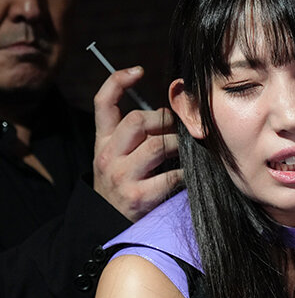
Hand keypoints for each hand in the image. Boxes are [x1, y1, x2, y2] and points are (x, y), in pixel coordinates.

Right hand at [93, 66, 181, 221]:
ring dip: (177, 144)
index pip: (103, 103)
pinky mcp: (139, 197)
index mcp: (102, 143)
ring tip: (186, 148)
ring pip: (156, 145)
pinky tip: (189, 173)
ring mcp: (122, 177)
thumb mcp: (116, 160)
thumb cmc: (121, 189)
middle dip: (165, 119)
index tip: (138, 70)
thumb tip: (171, 113)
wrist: (105, 227)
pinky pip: (170, 177)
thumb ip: (133, 138)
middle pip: (138, 121)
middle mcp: (109, 156)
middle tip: (179, 126)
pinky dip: (185, 172)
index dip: (118, 81)